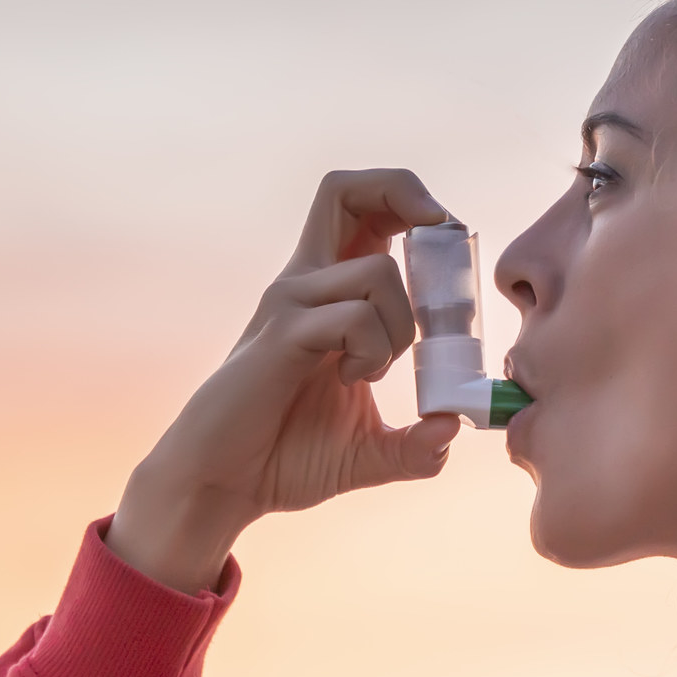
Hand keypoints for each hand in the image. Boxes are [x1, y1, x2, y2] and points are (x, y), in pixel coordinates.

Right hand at [108, 169, 465, 592]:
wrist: (223, 486)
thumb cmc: (284, 458)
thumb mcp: (368, 453)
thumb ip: (415, 447)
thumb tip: (453, 429)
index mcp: (328, 293)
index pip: (363, 210)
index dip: (412, 205)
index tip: (447, 244)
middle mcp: (306, 284)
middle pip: (346, 189)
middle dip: (404, 192)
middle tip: (438, 235)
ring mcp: (289, 304)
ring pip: (377, 273)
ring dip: (400, 328)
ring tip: (372, 371)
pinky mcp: (281, 334)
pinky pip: (352, 319)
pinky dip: (372, 352)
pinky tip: (349, 381)